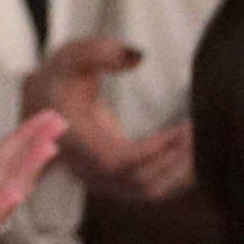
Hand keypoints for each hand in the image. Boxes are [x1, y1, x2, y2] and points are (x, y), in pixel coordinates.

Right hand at [20, 37, 194, 203]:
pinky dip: (175, 178)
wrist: (45, 106)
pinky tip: (192, 156)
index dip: (152, 151)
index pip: (119, 160)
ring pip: (149, 191)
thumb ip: (97, 52)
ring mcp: (103, 181)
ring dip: (179, 172)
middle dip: (174, 159)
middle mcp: (89, 168)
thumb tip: (135, 55)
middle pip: (140, 181)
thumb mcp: (70, 57)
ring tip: (198, 141)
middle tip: (197, 131)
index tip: (180, 131)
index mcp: (76, 140)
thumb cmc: (60, 79)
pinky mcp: (116, 184)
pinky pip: (151, 190)